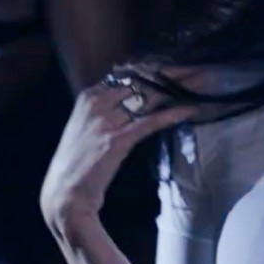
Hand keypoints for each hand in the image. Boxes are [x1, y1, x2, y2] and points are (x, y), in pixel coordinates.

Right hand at [40, 70, 197, 229]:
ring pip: (149, 96)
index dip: (155, 70)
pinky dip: (173, 114)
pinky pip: (151, 121)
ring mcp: (106, 121)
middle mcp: (97, 103)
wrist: (64, 194)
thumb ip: (105, 109)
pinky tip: (190, 110)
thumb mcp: (87, 126)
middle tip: (196, 71)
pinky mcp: (117, 140)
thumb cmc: (78, 163)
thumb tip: (130, 97)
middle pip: (141, 80)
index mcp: (89, 96)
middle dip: (171, 74)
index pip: (128, 73)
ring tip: (199, 84)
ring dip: (177, 88)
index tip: (176, 69)